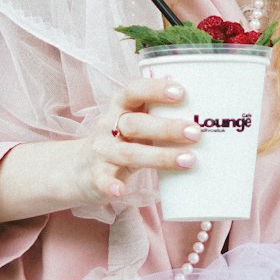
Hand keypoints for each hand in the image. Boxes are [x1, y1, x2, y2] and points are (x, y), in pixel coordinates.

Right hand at [65, 75, 200, 208]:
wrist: (80, 168)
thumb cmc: (120, 140)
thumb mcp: (134, 120)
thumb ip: (156, 112)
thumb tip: (199, 101)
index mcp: (119, 107)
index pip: (133, 90)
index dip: (155, 89)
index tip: (181, 92)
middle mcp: (108, 126)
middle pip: (136, 123)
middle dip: (167, 128)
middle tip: (196, 132)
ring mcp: (102, 151)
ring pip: (129, 153)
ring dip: (160, 156)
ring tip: (188, 160)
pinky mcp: (96, 176)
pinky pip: (103, 180)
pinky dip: (112, 185)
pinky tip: (122, 190)